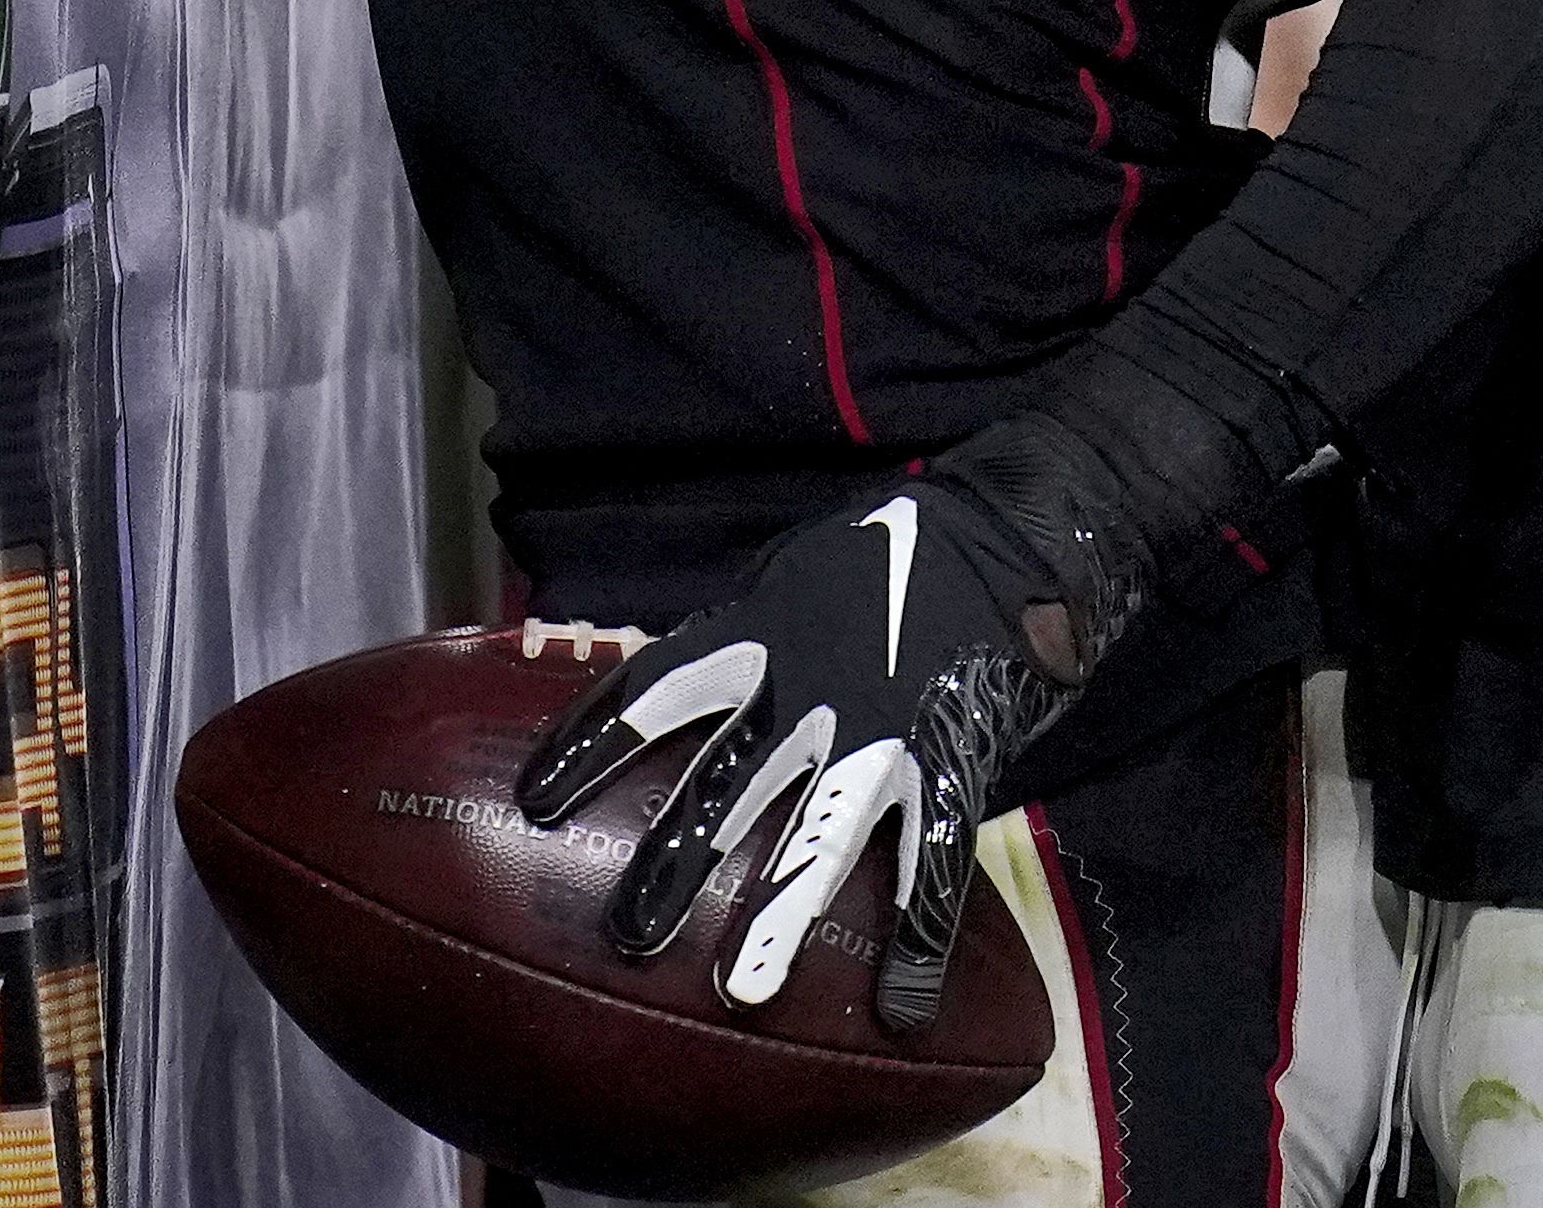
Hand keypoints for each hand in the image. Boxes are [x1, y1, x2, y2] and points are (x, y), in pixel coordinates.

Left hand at [515, 473, 1081, 1022]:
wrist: (1008, 535)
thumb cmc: (887, 556)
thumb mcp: (792, 579)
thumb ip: (740, 640)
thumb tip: (676, 696)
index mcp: (761, 635)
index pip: (655, 691)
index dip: (592, 743)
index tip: (535, 800)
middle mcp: (810, 690)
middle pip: (727, 785)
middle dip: (676, 862)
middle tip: (625, 936)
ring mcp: (882, 732)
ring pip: (823, 836)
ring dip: (783, 913)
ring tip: (744, 992)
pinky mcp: (948, 763)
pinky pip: (931, 861)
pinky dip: (919, 936)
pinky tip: (900, 1006)